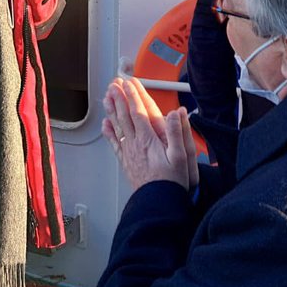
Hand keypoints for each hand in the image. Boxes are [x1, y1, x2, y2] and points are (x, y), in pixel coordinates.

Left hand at [102, 77, 198, 191]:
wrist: (158, 202)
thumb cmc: (171, 181)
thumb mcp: (181, 156)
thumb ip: (176, 132)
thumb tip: (176, 113)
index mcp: (149, 139)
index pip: (138, 112)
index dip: (133, 95)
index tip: (129, 83)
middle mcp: (135, 143)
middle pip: (124, 115)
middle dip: (119, 97)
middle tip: (114, 84)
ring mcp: (129, 151)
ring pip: (117, 125)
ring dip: (112, 110)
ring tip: (107, 97)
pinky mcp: (126, 161)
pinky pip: (114, 143)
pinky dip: (109, 132)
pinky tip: (105, 124)